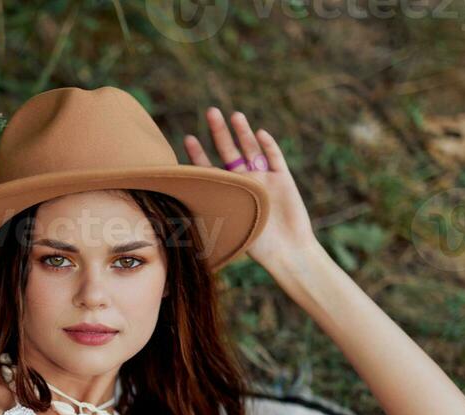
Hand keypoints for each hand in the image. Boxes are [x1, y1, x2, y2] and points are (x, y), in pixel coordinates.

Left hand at [182, 106, 319, 271]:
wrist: (288, 251)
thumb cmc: (257, 247)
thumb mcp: (228, 228)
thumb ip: (210, 216)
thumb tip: (175, 222)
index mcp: (229, 194)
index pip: (209, 169)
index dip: (199, 154)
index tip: (188, 138)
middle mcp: (245, 182)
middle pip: (230, 151)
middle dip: (220, 132)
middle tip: (210, 112)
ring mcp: (265, 178)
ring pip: (252, 149)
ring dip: (243, 132)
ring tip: (233, 115)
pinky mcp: (284, 179)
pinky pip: (275, 158)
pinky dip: (268, 145)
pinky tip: (260, 132)